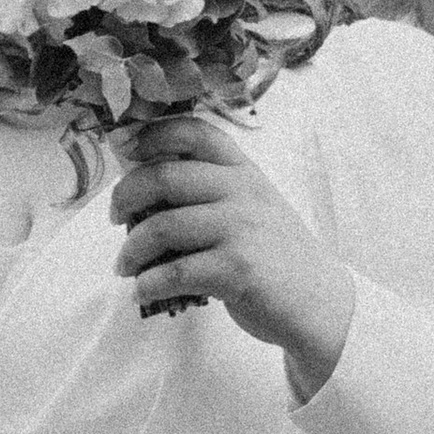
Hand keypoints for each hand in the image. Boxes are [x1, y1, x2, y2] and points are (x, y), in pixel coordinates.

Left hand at [109, 114, 355, 400]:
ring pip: (163, 227)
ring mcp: (241, 229)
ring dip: (132, 250)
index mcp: (242, 169)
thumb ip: (209, 192)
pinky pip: (175, 272)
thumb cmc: (273, 255)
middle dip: (125, 197)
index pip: (192, 131)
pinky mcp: (238, 269)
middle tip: (115, 218)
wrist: (318, 301)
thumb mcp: (250, 206)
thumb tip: (140, 194)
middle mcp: (241, 191)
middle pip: (164, 176)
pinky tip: (144, 290)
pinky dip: (149, 283)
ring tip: (125, 266)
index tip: (123, 149)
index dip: (150, 134)